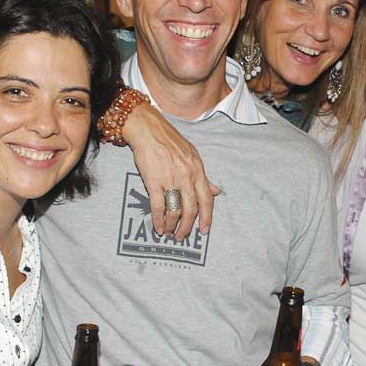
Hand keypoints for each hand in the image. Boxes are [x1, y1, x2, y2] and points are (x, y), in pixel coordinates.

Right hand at [122, 101, 219, 238]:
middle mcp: (187, 176)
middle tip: (182, 236)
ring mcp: (171, 179)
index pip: (207, 199)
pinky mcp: (154, 181)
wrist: (148, 130)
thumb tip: (216, 191)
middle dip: (188, 226)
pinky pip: (158, 206)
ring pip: (175, 211)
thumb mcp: (192, 156)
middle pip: (191, 209)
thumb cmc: (170, 141)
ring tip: (169, 232)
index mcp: (198, 170)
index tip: (204, 230)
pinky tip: (158, 227)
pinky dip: (159, 220)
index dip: (207, 217)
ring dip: (172, 225)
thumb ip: (203, 176)